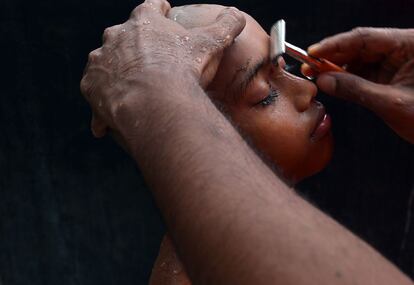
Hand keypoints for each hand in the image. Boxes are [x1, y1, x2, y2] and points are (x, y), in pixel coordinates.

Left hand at [80, 0, 244, 138]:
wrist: (154, 100)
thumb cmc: (182, 68)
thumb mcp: (210, 43)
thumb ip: (225, 26)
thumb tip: (238, 15)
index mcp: (143, 21)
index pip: (151, 7)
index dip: (159, 10)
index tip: (163, 13)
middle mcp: (116, 36)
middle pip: (123, 35)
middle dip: (134, 44)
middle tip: (149, 60)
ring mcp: (100, 60)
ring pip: (105, 61)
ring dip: (115, 70)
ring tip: (130, 87)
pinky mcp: (90, 85)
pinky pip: (96, 91)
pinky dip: (104, 98)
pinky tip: (115, 110)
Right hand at [302, 28, 413, 142]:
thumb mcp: (390, 103)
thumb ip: (355, 90)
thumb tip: (324, 80)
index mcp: (410, 45)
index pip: (365, 38)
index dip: (335, 45)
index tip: (313, 52)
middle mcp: (402, 49)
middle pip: (360, 46)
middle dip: (332, 56)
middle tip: (308, 66)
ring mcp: (396, 62)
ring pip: (360, 58)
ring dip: (337, 67)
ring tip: (315, 75)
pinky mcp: (391, 75)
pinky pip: (364, 71)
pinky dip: (347, 77)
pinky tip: (332, 81)